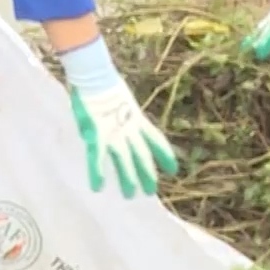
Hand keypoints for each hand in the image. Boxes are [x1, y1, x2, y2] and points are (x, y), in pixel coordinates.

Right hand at [59, 37, 177, 198]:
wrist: (95, 74)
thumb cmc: (103, 81)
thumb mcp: (120, 98)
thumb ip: (124, 112)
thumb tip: (124, 118)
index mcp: (136, 119)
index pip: (156, 139)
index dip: (165, 154)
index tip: (174, 169)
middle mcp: (129, 129)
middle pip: (142, 155)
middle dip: (146, 173)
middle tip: (150, 192)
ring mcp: (114, 133)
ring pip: (124, 161)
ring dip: (127, 178)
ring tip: (130, 195)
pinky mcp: (97, 135)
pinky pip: (97, 157)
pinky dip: (96, 171)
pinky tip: (98, 186)